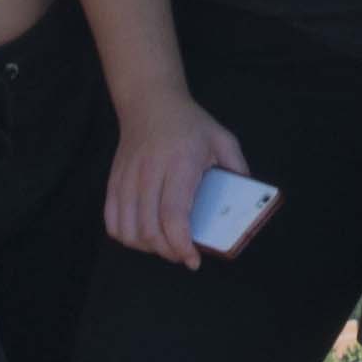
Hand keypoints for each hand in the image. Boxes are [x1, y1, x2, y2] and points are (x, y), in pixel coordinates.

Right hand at [105, 94, 248, 265]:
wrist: (150, 102)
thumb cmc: (190, 124)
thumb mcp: (222, 140)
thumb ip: (237, 170)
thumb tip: (249, 203)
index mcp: (180, 163)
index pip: (174, 215)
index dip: (182, 245)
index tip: (193, 260)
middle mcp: (150, 172)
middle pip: (150, 229)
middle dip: (168, 252)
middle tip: (183, 255)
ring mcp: (127, 177)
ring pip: (128, 230)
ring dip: (147, 247)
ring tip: (165, 246)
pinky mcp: (114, 181)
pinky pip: (112, 221)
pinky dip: (126, 237)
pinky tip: (142, 236)